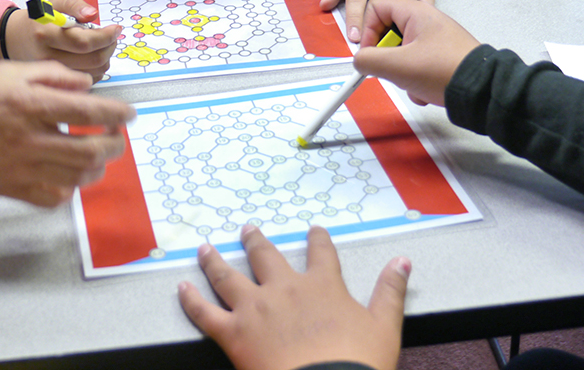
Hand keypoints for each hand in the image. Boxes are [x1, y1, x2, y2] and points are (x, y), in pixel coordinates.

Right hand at [0, 61, 134, 205]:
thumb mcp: (9, 71)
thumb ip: (51, 75)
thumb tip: (86, 86)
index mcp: (29, 104)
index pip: (88, 111)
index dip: (116, 114)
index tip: (128, 115)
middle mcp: (28, 139)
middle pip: (90, 150)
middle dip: (114, 145)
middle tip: (116, 137)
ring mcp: (20, 168)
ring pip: (76, 177)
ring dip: (96, 167)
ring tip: (96, 155)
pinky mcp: (10, 189)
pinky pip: (52, 197)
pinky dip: (68, 188)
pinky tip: (68, 175)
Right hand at [1, 0, 120, 80]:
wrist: (13, 40)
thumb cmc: (36, 21)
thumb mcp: (52, 5)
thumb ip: (74, 5)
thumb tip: (93, 14)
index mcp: (46, 34)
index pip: (83, 42)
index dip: (106, 36)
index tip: (116, 29)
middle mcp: (47, 57)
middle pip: (93, 60)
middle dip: (110, 47)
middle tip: (111, 37)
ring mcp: (51, 74)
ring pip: (93, 72)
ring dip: (105, 59)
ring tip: (101, 46)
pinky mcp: (56, 85)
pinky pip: (87, 82)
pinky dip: (96, 70)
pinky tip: (92, 58)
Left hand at [178, 224, 408, 369]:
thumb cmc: (357, 363)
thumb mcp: (384, 326)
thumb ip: (391, 291)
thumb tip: (402, 262)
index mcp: (322, 286)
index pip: (321, 253)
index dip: (317, 239)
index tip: (313, 229)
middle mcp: (284, 289)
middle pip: (265, 255)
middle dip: (255, 240)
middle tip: (247, 228)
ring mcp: (255, 309)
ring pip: (228, 276)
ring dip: (214, 260)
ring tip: (205, 248)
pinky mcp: (233, 333)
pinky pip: (204, 312)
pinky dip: (190, 299)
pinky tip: (180, 287)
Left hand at [321, 0, 433, 42]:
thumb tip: (323, 5)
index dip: (354, 19)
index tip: (354, 37)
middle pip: (381, 0)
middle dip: (378, 24)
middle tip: (375, 44)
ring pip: (404, 1)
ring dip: (402, 21)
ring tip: (397, 40)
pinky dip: (424, 12)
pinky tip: (419, 25)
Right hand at [353, 0, 480, 106]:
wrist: (482, 91)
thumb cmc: (448, 71)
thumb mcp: (397, 66)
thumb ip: (369, 60)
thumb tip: (359, 60)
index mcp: (415, 12)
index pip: (375, 7)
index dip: (367, 30)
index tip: (369, 51)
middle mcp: (425, 21)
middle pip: (387, 31)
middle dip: (385, 56)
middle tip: (390, 67)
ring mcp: (434, 39)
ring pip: (401, 51)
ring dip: (400, 71)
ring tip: (411, 81)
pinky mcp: (440, 56)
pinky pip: (416, 63)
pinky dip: (415, 79)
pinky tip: (423, 89)